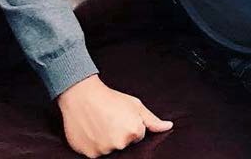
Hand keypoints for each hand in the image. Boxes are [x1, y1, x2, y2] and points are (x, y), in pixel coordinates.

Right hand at [56, 75, 172, 157]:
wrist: (82, 96)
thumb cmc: (110, 98)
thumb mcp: (135, 105)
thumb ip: (152, 120)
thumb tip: (168, 127)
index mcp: (134, 131)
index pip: (138, 135)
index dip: (130, 123)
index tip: (121, 115)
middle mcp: (120, 143)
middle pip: (125, 143)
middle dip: (120, 133)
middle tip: (110, 118)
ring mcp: (104, 150)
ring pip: (111, 148)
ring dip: (107, 139)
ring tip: (100, 123)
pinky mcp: (90, 155)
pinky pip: (96, 153)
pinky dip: (95, 144)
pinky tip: (92, 130)